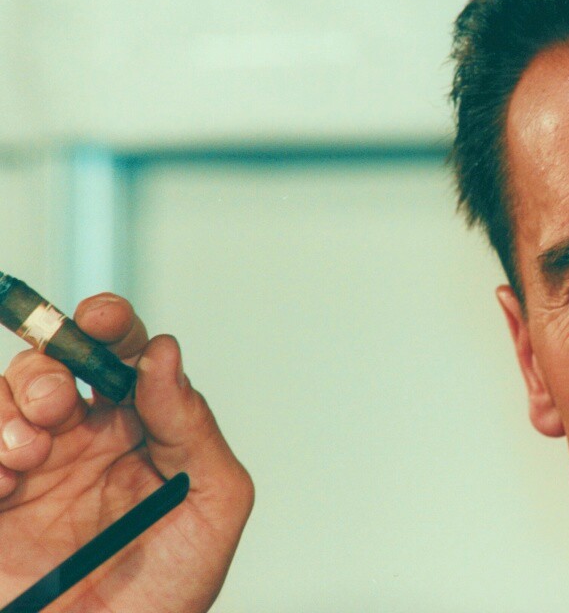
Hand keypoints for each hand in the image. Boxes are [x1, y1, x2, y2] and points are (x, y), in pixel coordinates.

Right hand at [0, 293, 253, 611]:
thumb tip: (166, 355)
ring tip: (27, 451)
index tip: (102, 318)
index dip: (111, 324)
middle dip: (51, 365)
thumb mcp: (211, 505)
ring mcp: (31, 468)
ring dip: (11, 407)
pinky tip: (4, 481)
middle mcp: (84, 439)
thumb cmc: (170, 588)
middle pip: (55, 364)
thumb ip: (195, 427)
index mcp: (142, 429)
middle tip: (59, 404)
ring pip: (6, 395)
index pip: (125, 355)